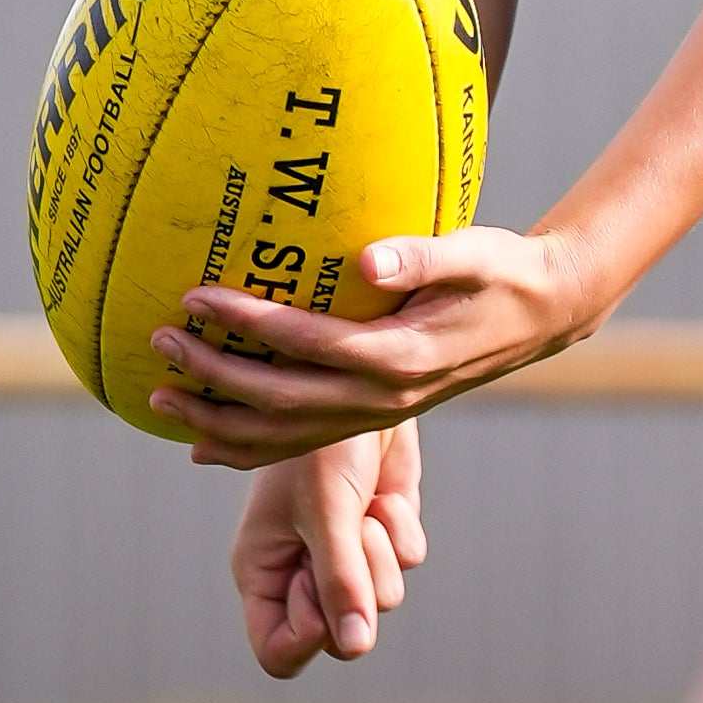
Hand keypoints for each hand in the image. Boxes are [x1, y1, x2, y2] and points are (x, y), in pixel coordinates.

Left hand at [147, 223, 600, 467]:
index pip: (306, 343)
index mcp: (400, 356)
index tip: (197, 295)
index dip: (247, 322)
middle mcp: (383, 398)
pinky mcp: (373, 420)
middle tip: (161, 341)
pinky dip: (248, 449)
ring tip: (160, 400)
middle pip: (280, 400)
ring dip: (218, 422)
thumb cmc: (503, 271)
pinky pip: (300, 446)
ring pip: (283, 438)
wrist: (541, 315)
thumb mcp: (474, 253)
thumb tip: (364, 261)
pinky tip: (205, 444)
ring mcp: (377, 417)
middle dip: (213, 375)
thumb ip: (422, 256)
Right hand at [230, 424, 425, 675]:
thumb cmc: (321, 441)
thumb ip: (339, 579)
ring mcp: (348, 551)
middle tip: (349, 535)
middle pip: (341, 634)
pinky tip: (383, 493)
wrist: (360, 380)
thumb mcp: (326, 509)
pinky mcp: (385, 526)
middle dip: (355, 587)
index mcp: (266, 572)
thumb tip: (356, 645)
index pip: (281, 651)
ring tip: (362, 507)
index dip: (307, 634)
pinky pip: (408, 557)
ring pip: (383, 598)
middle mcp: (304, 571)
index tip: (317, 583)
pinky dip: (401, 526)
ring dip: (380, 551)